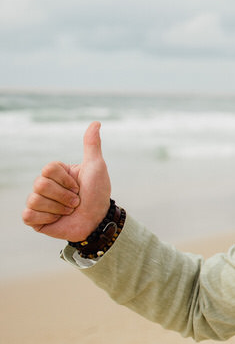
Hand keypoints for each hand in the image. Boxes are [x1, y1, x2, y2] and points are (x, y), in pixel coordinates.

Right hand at [22, 121, 112, 241]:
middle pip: (40, 184)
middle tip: (76, 201)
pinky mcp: (34, 219)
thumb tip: (96, 123)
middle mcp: (44, 186)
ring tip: (69, 210)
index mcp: (55, 173)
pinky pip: (28, 215)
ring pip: (35, 200)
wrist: (97, 220)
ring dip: (59, 208)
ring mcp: (37, 202)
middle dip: (64, 195)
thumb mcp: (96, 167)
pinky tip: (58, 219)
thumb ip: (92, 145)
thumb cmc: (98, 193)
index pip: (48, 169)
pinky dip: (47, 218)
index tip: (79, 186)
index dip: (66, 180)